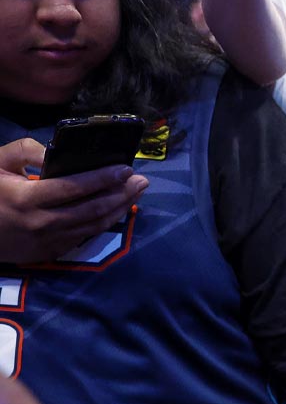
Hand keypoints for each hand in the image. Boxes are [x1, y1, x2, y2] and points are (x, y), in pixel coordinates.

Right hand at [0, 139, 146, 264]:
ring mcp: (49, 241)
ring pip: (94, 225)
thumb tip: (57, 152)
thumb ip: (26, 151)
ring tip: (135, 194)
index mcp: (27, 199)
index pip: (75, 188)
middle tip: (141, 180)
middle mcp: (42, 223)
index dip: (103, 178)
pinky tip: (116, 210)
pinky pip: (85, 236)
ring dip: (119, 208)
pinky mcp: (51, 252)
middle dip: (122, 193)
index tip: (125, 168)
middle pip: (93, 208)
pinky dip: (104, 222)